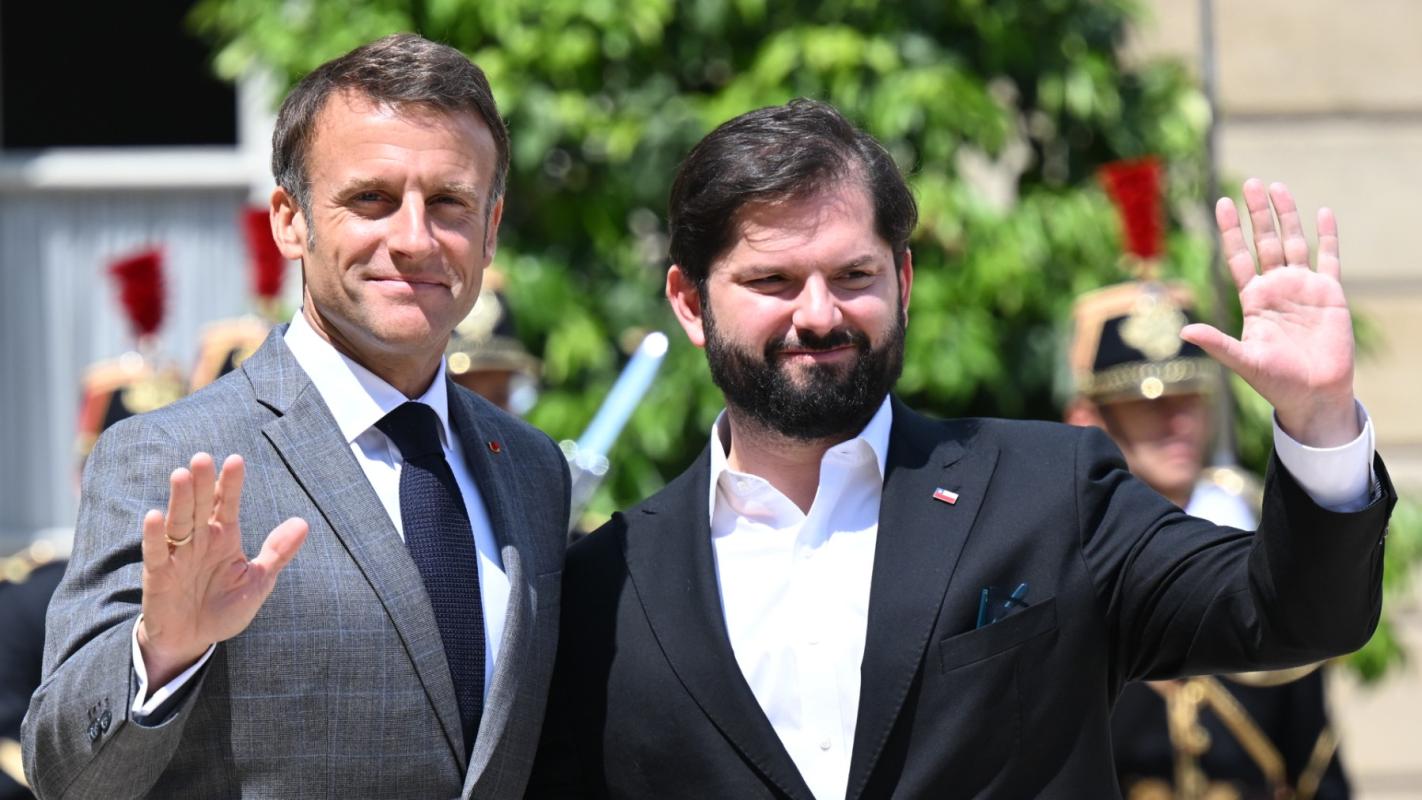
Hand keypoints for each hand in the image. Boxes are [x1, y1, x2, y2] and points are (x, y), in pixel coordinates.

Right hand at [137, 453, 307, 685]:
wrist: (194, 640)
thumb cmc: (225, 607)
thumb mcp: (258, 581)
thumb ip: (277, 552)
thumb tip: (303, 522)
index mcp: (224, 537)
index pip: (228, 504)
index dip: (230, 484)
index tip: (235, 460)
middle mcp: (199, 540)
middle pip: (201, 506)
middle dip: (202, 483)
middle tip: (203, 458)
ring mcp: (177, 555)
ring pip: (178, 522)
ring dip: (179, 500)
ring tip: (181, 475)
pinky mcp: (158, 575)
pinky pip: (154, 552)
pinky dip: (154, 536)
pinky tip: (154, 516)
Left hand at [1181, 179, 1358, 447]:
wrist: (1313, 394)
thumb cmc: (1275, 381)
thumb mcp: (1243, 361)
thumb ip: (1217, 344)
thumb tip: (1185, 333)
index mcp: (1253, 299)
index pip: (1238, 256)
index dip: (1230, 231)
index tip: (1221, 204)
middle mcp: (1276, 288)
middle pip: (1265, 242)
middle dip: (1258, 214)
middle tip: (1250, 183)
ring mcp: (1303, 288)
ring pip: (1293, 243)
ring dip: (1287, 216)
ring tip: (1278, 187)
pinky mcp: (1330, 293)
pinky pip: (1328, 258)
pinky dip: (1327, 236)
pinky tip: (1323, 212)